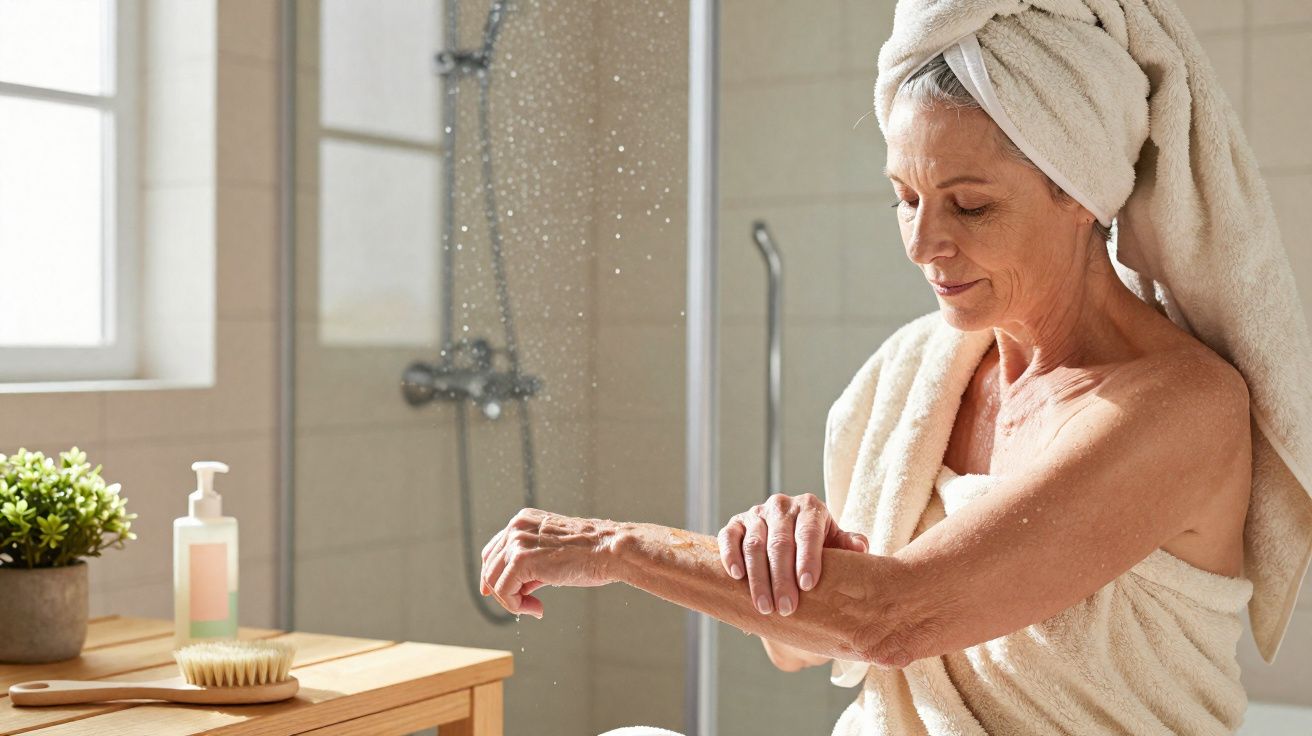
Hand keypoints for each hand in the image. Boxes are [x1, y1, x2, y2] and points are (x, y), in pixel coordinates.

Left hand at [479, 508, 617, 618]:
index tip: (501, 594)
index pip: (494, 550)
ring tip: (535, 607)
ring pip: (493, 581)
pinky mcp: (521, 559)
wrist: (608, 549)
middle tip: (527, 606)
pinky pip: (504, 591)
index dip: (492, 575)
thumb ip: (531, 566)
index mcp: (523, 520)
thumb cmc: (590, 553)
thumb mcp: (553, 553)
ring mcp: (517, 541)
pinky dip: (516, 606)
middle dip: (504, 592)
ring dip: (512, 601)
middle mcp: (516, 526)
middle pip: (490, 567)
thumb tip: (517, 589)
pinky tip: (537, 608)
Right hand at [717, 493, 867, 616]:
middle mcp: (781, 506)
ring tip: (765, 607)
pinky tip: (737, 577)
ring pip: (754, 545)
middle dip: (782, 578)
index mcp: (810, 507)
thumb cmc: (818, 544)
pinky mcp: (735, 523)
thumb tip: (859, 547)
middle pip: (780, 542)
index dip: (808, 559)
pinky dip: (731, 556)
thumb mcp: (835, 542)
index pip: (808, 532)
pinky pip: (728, 537)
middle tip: (787, 608)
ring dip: (758, 578)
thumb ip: (848, 544)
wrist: (791, 535)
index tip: (808, 586)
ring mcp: (756, 514)